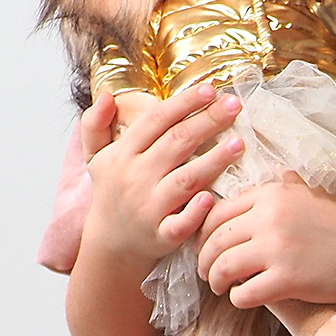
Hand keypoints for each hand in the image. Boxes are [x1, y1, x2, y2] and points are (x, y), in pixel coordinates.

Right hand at [79, 85, 244, 270]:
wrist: (110, 246)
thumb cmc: (113, 193)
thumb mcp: (96, 157)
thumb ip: (95, 124)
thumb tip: (105, 94)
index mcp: (124, 154)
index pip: (156, 121)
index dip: (183, 103)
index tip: (210, 89)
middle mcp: (135, 178)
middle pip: (177, 143)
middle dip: (208, 121)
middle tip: (235, 105)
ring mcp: (149, 208)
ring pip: (185, 180)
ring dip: (213, 161)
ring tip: (239, 143)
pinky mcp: (161, 235)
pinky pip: (180, 224)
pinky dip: (195, 213)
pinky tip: (212, 198)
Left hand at [196, 174, 335, 309]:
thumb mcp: (309, 192)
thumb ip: (281, 185)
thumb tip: (258, 181)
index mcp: (271, 194)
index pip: (218, 212)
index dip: (204, 233)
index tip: (206, 246)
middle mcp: (270, 217)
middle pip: (215, 241)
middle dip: (205, 260)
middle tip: (208, 273)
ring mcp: (277, 249)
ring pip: (223, 267)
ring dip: (216, 281)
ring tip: (221, 287)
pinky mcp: (286, 279)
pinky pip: (244, 294)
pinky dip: (238, 299)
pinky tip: (244, 298)